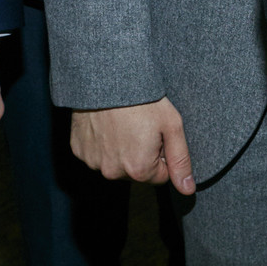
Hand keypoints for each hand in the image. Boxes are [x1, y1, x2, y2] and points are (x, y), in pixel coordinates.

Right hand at [68, 97, 195, 193]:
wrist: (107, 76)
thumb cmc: (143, 99)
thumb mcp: (171, 126)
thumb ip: (180, 161)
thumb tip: (187, 189)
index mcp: (139, 170)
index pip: (160, 176)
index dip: (162, 153)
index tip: (157, 133)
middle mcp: (113, 172)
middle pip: (136, 172)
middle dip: (141, 153)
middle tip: (140, 126)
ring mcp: (93, 162)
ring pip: (115, 163)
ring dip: (121, 149)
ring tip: (123, 123)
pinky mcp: (78, 150)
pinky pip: (96, 153)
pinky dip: (101, 142)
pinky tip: (106, 124)